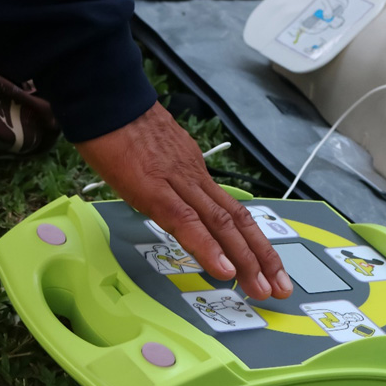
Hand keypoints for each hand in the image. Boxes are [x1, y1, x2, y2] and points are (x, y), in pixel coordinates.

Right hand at [74, 102, 291, 299]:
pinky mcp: (155, 188)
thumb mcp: (152, 158)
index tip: (269, 268)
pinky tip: (224, 270)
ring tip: (262, 289)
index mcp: (195, 175)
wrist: (105, 97)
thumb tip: (171, 199)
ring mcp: (178, 183)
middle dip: (262, 258)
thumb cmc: (119, 126)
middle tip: (280, 289)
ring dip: (246, 261)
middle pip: (237, 223)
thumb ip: (166, 181)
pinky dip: (208, 248)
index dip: (253, 242)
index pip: (232, 213)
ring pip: (222, 225)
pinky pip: (186, 222)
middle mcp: (195, 180)